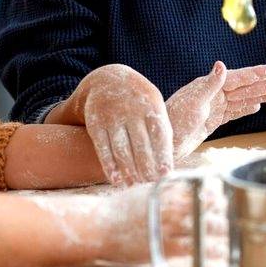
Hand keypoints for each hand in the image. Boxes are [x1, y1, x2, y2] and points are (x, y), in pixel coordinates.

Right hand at [75, 64, 172, 185]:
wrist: (107, 80)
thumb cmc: (139, 101)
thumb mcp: (154, 105)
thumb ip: (162, 130)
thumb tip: (169, 163)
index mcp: (151, 106)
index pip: (159, 135)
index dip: (163, 156)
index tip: (166, 175)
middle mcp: (131, 111)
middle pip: (141, 145)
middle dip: (147, 168)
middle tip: (151, 185)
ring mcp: (112, 116)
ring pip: (121, 149)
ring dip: (129, 171)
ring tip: (135, 186)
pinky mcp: (96, 123)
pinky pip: (103, 148)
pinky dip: (109, 166)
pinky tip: (116, 180)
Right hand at [98, 180, 228, 264]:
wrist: (99, 227)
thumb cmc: (122, 209)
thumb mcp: (145, 190)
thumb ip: (166, 187)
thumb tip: (185, 181)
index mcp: (166, 192)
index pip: (198, 189)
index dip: (215, 193)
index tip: (224, 196)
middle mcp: (169, 208)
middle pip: (206, 208)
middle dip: (223, 212)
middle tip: (236, 216)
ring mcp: (168, 228)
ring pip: (203, 228)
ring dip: (221, 232)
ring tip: (233, 235)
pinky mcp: (164, 247)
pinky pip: (193, 250)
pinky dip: (209, 252)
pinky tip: (220, 254)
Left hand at [167, 62, 265, 158]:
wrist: (163, 144)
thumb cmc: (173, 122)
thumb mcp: (193, 103)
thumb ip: (209, 85)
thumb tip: (222, 65)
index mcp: (208, 86)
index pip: (236, 78)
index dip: (254, 74)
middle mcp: (212, 94)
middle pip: (244, 88)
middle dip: (264, 85)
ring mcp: (213, 107)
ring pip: (242, 100)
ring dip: (260, 96)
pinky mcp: (212, 121)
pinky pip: (234, 112)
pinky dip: (246, 108)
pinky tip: (257, 106)